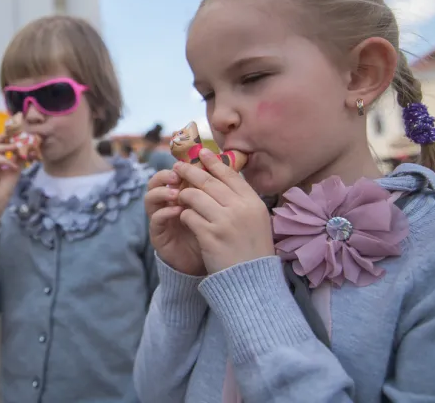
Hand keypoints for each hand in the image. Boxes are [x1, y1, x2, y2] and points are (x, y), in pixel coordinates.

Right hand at [0, 133, 20, 231]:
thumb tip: (28, 149)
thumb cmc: (3, 189)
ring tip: (17, 148)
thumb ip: (18, 160)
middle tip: (17, 136)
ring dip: (6, 147)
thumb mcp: (14, 171)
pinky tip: (13, 166)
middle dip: (5, 138)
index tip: (19, 135)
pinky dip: (5, 161)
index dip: (7, 139)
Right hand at [144, 169, 207, 275]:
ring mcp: (160, 217)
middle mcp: (167, 202)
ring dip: (162, 192)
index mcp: (180, 192)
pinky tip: (178, 211)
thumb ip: (215, 190)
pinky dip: (165, 212)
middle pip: (156, 181)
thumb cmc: (214, 231)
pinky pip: (156, 219)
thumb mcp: (217, 208)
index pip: (173, 172)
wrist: (210, 261)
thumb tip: (226, 165)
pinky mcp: (158, 234)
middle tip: (177, 175)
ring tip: (177, 193)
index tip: (189, 164)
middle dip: (165, 175)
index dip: (179, 166)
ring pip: (150, 198)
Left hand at [175, 148, 274, 273]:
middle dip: (190, 172)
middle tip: (177, 166)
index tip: (201, 153)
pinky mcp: (209, 236)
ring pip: (194, 197)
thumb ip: (242, 200)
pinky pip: (188, 216)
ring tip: (180, 197)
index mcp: (253, 203)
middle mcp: (240, 209)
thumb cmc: (252, 249)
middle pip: (209, 182)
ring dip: (184, 196)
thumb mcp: (257, 220)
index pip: (230, 175)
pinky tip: (184, 218)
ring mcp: (225, 222)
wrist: (250, 281)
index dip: (213, 162)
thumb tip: (222, 177)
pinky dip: (184, 215)